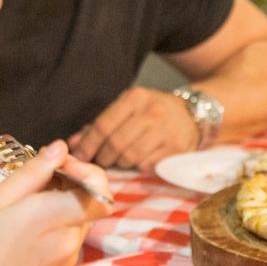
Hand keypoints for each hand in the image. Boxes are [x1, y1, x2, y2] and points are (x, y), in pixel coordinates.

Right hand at [0, 142, 112, 265]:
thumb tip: (60, 148)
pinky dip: (54, 229)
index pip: (101, 192)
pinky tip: (23, 231)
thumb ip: (34, 171)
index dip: (87, 174)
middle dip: (69, 186)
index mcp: (55, 218)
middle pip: (89, 204)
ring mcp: (66, 261)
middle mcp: (69, 242)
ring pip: (77, 222)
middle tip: (34, 180)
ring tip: (23, 207)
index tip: (59, 167)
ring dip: (60, 208)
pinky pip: (66, 241)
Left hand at [67, 86, 198, 169]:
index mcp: (135, 98)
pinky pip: (147, 165)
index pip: (103, 125)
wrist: (193, 114)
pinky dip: (138, 167)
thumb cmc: (153, 112)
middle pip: (115, 143)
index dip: (87, 144)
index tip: (79, 156)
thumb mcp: (129, 108)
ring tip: (118, 162)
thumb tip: (73, 144)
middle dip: (102, 157)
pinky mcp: (176, 149)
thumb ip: (100, 124)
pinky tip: (137, 162)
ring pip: (130, 157)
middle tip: (99, 163)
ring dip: (119, 164)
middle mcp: (151, 113)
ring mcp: (166, 131)